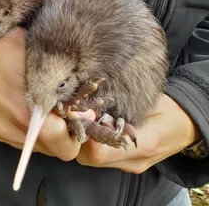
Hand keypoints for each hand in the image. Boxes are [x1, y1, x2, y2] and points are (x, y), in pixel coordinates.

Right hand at [0, 27, 79, 160]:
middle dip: (61, 135)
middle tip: (63, 113)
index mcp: (26, 114)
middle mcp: (9, 129)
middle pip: (49, 150)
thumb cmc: (9, 45)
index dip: (76, 135)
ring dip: (42, 134)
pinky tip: (22, 107)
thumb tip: (87, 111)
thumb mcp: (43, 61)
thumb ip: (66, 91)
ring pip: (31, 147)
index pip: (64, 148)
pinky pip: (13, 137)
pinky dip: (23, 129)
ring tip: (42, 109)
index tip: (78, 118)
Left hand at [76, 94, 200, 172]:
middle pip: (90, 158)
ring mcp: (131, 165)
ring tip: (86, 116)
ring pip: (92, 159)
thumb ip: (121, 106)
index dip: (85, 132)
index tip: (81, 112)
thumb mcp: (149, 100)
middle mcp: (135, 160)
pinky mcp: (128, 163)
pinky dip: (93, 142)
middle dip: (80, 134)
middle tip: (79, 112)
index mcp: (144, 142)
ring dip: (84, 138)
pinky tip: (95, 124)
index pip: (100, 151)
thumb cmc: (168, 107)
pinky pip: (102, 158)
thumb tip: (91, 105)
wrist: (186, 124)